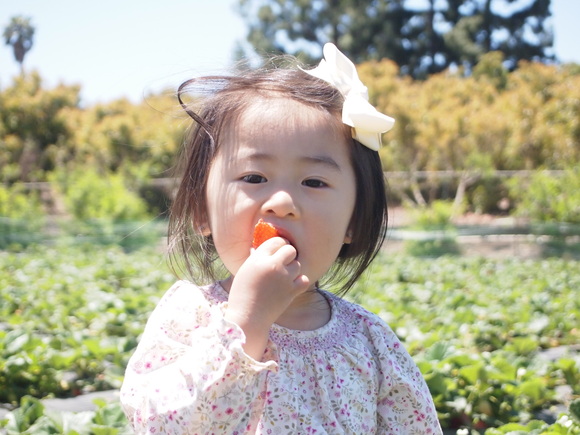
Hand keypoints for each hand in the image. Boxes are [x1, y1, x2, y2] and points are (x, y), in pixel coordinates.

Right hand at [224, 237, 309, 358]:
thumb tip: (260, 249)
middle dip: (288, 255)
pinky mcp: (291, 291)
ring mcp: (284, 278)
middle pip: (290, 250)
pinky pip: (304, 279)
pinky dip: (300, 282)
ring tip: (283, 277)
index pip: (276, 241)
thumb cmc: (242, 294)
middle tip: (282, 263)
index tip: (277, 251)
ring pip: (297, 264)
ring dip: (292, 270)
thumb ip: (255, 258)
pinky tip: (292, 285)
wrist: (247, 318)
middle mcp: (272, 266)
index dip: (278, 245)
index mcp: (258, 259)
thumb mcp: (244, 271)